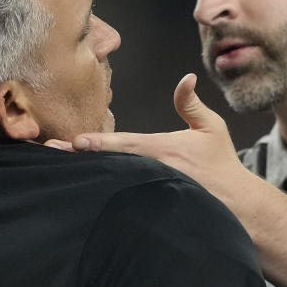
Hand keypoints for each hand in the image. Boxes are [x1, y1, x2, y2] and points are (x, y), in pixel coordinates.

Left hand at [48, 74, 253, 205]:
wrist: (236, 205)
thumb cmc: (221, 164)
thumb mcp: (211, 128)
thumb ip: (191, 105)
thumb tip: (187, 78)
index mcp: (164, 150)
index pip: (126, 144)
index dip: (101, 143)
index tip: (77, 141)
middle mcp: (153, 172)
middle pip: (111, 164)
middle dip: (80, 159)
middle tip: (50, 153)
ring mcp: (149, 192)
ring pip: (113, 182)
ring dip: (86, 176)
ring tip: (55, 171)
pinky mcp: (149, 208)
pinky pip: (121, 200)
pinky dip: (100, 194)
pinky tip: (78, 193)